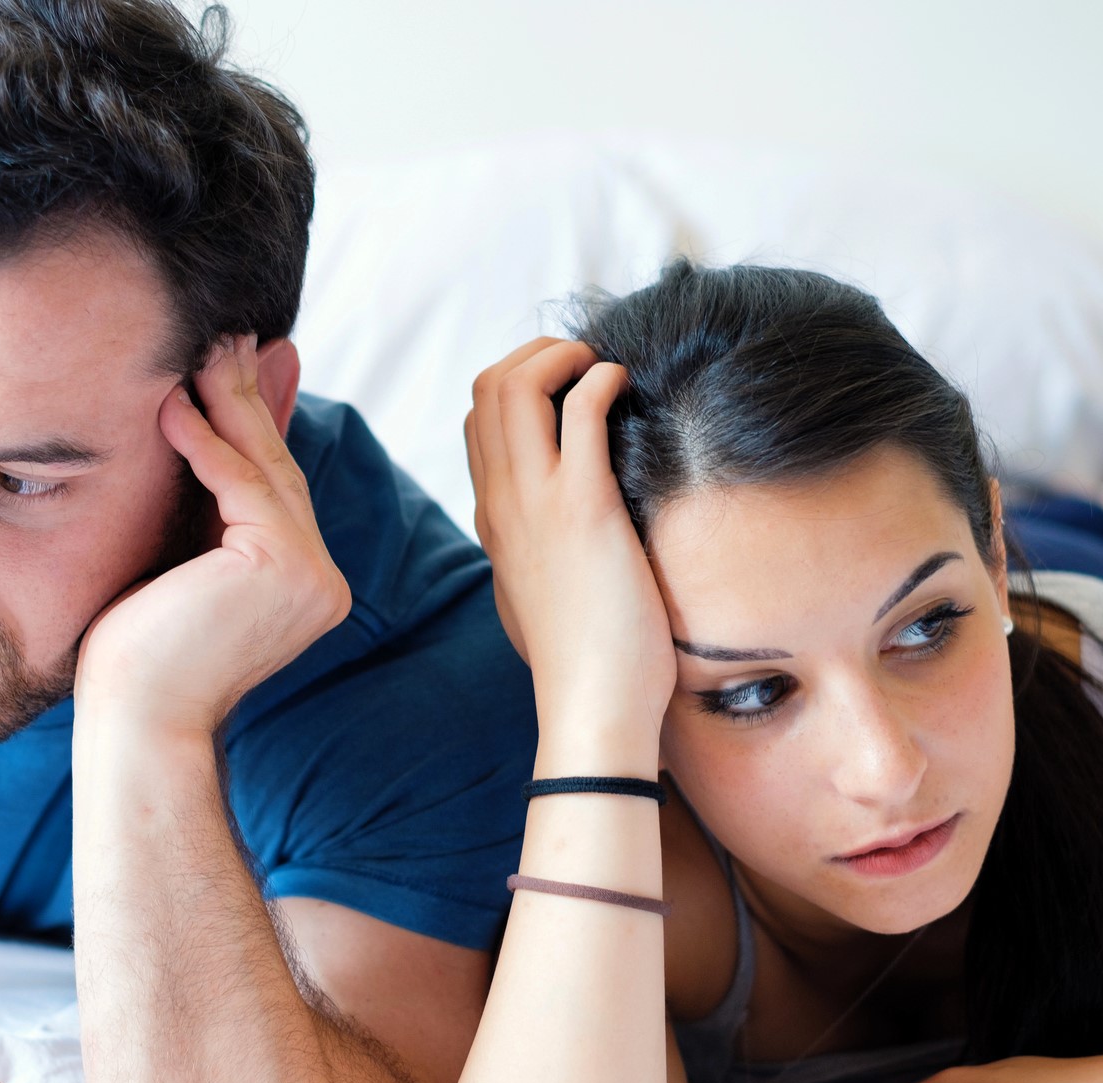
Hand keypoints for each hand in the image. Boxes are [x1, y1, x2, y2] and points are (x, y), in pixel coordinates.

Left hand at [75, 335, 350, 736]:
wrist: (137, 720)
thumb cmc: (139, 654)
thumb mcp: (179, 558)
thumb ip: (205, 495)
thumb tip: (202, 416)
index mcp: (304, 584)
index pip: (274, 487)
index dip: (251, 421)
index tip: (231, 362)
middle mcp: (323, 581)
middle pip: (276, 470)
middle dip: (246, 399)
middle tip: (224, 334)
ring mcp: (314, 576)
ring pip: (265, 471)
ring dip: (227, 405)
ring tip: (201, 349)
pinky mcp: (288, 566)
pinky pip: (243, 487)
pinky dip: (205, 444)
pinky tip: (172, 406)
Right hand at [465, 339, 673, 746]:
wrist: (590, 707)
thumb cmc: (580, 663)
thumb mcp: (539, 599)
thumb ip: (538, 558)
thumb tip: (558, 545)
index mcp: (492, 521)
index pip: (478, 423)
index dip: (518, 385)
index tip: (565, 388)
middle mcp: (502, 503)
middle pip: (487, 388)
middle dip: (537, 354)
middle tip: (585, 362)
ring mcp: (535, 503)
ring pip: (516, 385)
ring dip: (562, 355)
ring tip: (601, 366)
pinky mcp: (583, 507)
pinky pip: (578, 410)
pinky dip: (599, 379)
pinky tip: (625, 389)